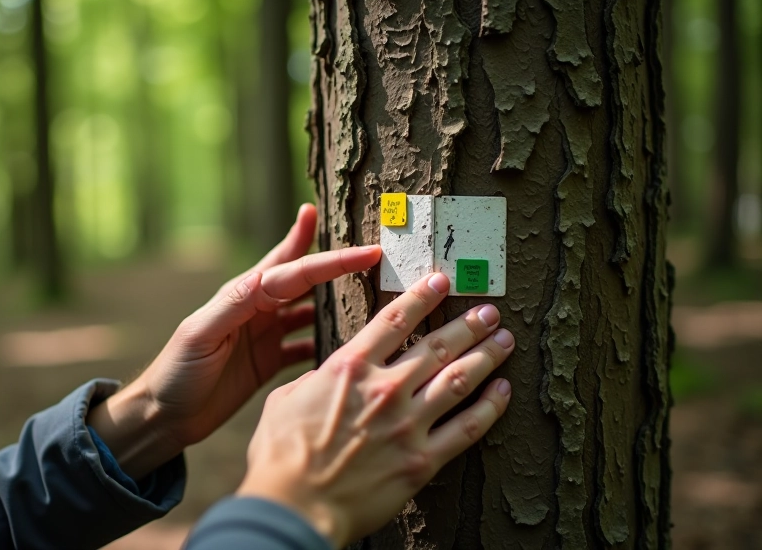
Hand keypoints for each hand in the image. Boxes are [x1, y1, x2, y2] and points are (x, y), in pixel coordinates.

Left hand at [88, 204, 382, 478]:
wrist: (164, 417)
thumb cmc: (175, 372)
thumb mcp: (200, 334)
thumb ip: (233, 305)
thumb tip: (264, 276)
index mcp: (243, 296)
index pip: (295, 271)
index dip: (331, 259)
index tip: (367, 250)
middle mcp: (258, 310)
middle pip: (306, 280)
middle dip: (337, 264)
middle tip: (375, 251)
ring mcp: (266, 336)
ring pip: (311, 310)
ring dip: (338, 300)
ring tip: (374, 292)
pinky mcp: (270, 363)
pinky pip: (307, 346)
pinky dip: (329, 342)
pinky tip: (352, 344)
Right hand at [236, 273, 513, 546]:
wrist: (294, 505)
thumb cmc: (281, 455)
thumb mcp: (285, 400)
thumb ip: (314, 380)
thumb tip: (325, 375)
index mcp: (350, 368)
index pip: (395, 321)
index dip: (422, 296)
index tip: (441, 280)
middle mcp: (385, 389)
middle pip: (437, 346)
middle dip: (468, 325)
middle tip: (489, 311)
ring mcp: (408, 425)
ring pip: (459, 380)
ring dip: (486, 356)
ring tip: (504, 340)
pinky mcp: (422, 460)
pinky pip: (467, 429)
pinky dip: (490, 408)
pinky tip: (503, 392)